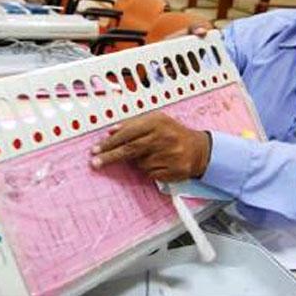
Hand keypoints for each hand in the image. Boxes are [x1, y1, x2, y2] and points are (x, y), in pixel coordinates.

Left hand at [90, 112, 210, 181]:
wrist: (200, 149)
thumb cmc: (173, 133)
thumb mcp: (156, 121)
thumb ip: (133, 124)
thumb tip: (111, 130)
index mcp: (157, 122)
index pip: (128, 133)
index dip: (110, 142)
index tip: (96, 149)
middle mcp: (164, 137)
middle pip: (130, 149)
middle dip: (110, 156)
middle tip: (96, 162)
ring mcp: (170, 155)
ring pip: (139, 164)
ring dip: (137, 163)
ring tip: (150, 156)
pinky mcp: (174, 170)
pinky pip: (150, 174)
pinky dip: (149, 171)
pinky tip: (159, 163)